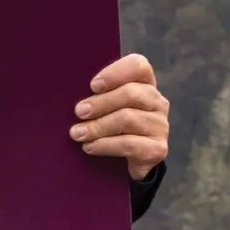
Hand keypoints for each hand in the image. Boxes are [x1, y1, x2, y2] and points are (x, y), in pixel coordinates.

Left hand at [72, 53, 168, 180]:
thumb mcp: (100, 106)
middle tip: (78, 112)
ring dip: (98, 126)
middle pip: (131, 93)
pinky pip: (130, 144)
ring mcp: (160, 126)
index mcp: (144, 84)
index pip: (138, 66)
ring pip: (128, 119)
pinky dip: (105, 145)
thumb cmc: (105, 125)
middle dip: (100, 103)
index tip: (93, 86)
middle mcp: (157, 102)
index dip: (116, 72)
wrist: (123, 164)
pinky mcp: (157, 149)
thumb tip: (68, 90)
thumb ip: (94, 94)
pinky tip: (89, 147)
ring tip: (77, 133)